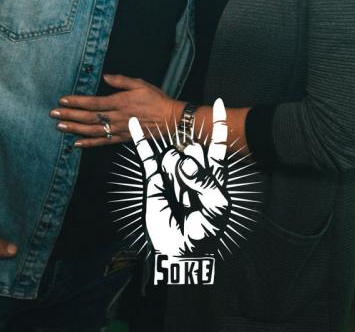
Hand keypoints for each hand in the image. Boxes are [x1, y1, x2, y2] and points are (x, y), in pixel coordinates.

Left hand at [52, 73, 177, 147]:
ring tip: (60, 127)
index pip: (93, 102)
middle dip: (70, 115)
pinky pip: (103, 142)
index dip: (76, 102)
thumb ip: (121, 81)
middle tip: (53, 114)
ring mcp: (119, 129)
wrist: (170, 119)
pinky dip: (89, 143)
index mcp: (120, 102)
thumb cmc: (156, 99)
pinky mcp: (123, 138)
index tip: (62, 100)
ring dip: (75, 129)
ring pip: (93, 131)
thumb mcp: (140, 84)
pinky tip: (77, 144)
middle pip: (89, 117)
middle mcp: (117, 117)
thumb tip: (105, 77)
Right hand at [130, 99, 230, 256]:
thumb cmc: (204, 231)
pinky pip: (147, 157)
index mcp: (212, 175)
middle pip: (194, 150)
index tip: (221, 104)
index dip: (218, 127)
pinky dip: (140, 140)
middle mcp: (192, 170)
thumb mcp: (216, 207)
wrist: (181, 250)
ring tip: (180, 197)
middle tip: (192, 195)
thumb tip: (185, 162)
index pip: (217, 147)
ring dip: (176, 172)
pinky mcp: (154, 179)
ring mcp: (173, 173)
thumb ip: (205, 182)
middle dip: (194, 165)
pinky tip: (133, 124)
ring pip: (174, 155)